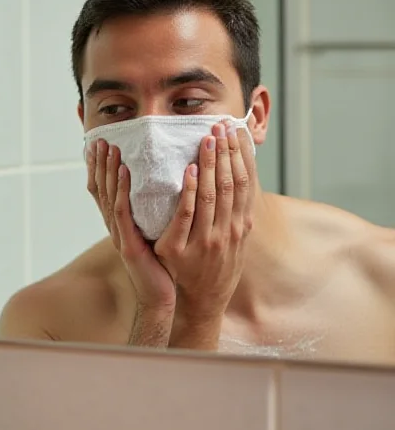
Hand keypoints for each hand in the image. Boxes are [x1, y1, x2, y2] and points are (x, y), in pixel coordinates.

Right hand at [87, 139, 175, 311]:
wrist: (162, 297)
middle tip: (101, 140)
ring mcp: (119, 237)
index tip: (101, 144)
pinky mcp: (128, 246)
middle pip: (102, 191)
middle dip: (100, 164)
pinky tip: (126, 172)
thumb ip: (153, 211)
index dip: (100, 168)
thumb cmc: (163, 265)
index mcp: (121, 225)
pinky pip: (123, 213)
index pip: (105, 191)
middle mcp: (116, 228)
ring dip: (110, 171)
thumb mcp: (156, 233)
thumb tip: (163, 185)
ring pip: (110, 197)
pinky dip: (123, 190)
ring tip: (111, 149)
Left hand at [157, 122, 254, 333]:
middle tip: (221, 126)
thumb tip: (240, 178)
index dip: (241, 155)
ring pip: (212, 194)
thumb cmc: (217, 268)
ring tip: (207, 138)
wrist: (201, 303)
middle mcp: (229, 231)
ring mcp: (207, 240)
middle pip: (231, 183)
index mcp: (241, 225)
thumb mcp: (236, 241)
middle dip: (227, 152)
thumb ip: (237, 213)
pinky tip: (188, 171)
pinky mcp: (182, 249)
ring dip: (210, 163)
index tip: (235, 132)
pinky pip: (187, 215)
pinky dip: (189, 191)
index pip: (246, 182)